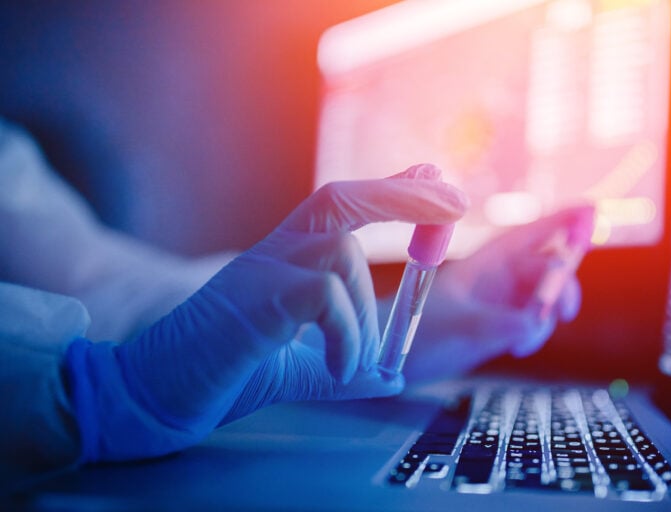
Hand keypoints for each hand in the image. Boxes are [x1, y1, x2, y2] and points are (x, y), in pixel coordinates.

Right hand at [64, 164, 468, 461]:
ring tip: (354, 365)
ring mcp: (260, 269)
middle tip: (456, 202)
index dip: (390, 189)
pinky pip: (323, 296)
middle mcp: (274, 251)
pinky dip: (346, 336)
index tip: (434, 179)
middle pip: (340, 198)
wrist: (157, 393)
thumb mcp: (301, 368)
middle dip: (402, 195)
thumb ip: (346, 365)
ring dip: (366, 317)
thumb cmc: (225, 373)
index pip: (342, 207)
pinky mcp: (253, 298)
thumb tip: (392, 373)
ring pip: (340, 258)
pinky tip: (341, 368)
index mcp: (286, 258)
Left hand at [399, 205, 593, 381]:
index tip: (591, 211)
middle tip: (562, 311)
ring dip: (547, 316)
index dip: (561, 221)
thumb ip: (500, 323)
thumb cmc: (420, 334)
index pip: (530, 234)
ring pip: (544, 297)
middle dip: (560, 286)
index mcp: (486, 262)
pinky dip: (535, 332)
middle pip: (546, 267)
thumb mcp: (461, 327)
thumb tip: (536, 322)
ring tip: (524, 341)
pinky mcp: (500, 324)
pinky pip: (533, 321)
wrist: (396, 359)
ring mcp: (500, 300)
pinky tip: (518, 347)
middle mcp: (497, 277)